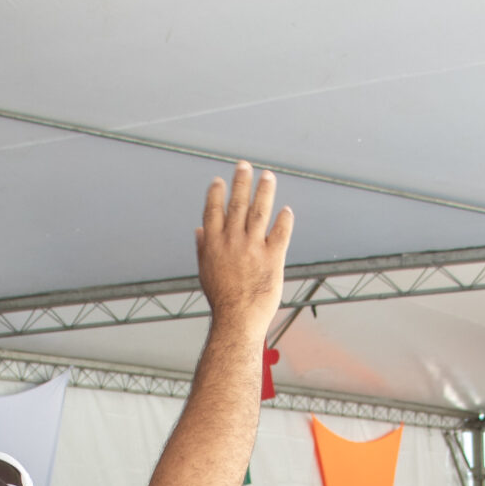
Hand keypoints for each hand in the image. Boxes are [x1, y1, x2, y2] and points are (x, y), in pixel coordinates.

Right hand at [194, 161, 290, 329]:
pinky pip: (280, 233)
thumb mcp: (206, 272)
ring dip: (264, 191)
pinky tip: (286, 210)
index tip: (219, 179)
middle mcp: (232, 241)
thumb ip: (203, 248)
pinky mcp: (272, 258)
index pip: (213, 211)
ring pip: (259, 212)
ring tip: (268, 176)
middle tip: (244, 165)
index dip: (216, 193)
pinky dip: (284, 219)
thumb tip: (198, 230)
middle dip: (241, 182)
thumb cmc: (222, 299)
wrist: (238, 320)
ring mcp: (252, 248)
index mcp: (213, 244)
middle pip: (237, 204)